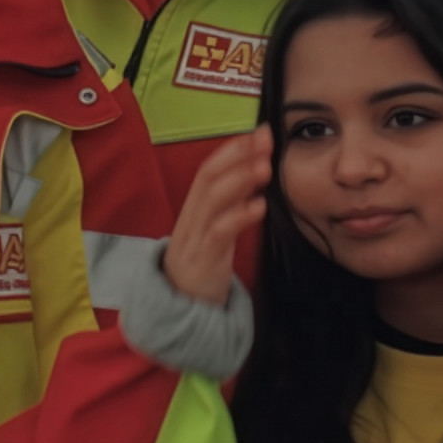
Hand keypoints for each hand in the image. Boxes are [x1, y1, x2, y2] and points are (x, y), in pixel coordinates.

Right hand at [161, 123, 271, 306]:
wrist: (178, 309)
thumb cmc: (202, 268)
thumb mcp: (214, 233)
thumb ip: (229, 208)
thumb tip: (254, 180)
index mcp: (193, 210)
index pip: (208, 170)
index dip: (231, 150)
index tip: (257, 132)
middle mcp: (190, 218)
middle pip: (207, 177)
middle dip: (236, 155)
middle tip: (263, 139)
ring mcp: (194, 237)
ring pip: (211, 200)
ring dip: (239, 179)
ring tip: (264, 166)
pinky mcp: (204, 259)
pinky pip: (219, 232)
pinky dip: (238, 216)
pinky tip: (258, 206)